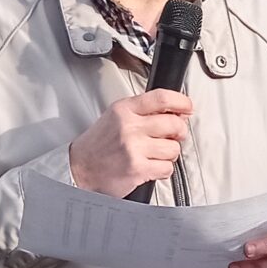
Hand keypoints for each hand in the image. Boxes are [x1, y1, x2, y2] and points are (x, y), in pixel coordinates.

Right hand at [68, 89, 191, 196]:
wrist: (79, 169)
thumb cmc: (98, 145)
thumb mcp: (115, 117)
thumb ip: (142, 112)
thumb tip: (177, 112)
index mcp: (124, 109)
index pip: (162, 98)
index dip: (181, 102)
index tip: (188, 107)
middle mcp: (129, 126)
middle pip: (174, 123)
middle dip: (179, 132)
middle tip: (173, 136)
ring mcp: (134, 148)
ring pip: (173, 148)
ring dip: (169, 153)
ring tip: (154, 154)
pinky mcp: (138, 169)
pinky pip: (167, 167)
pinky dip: (162, 169)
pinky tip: (150, 167)